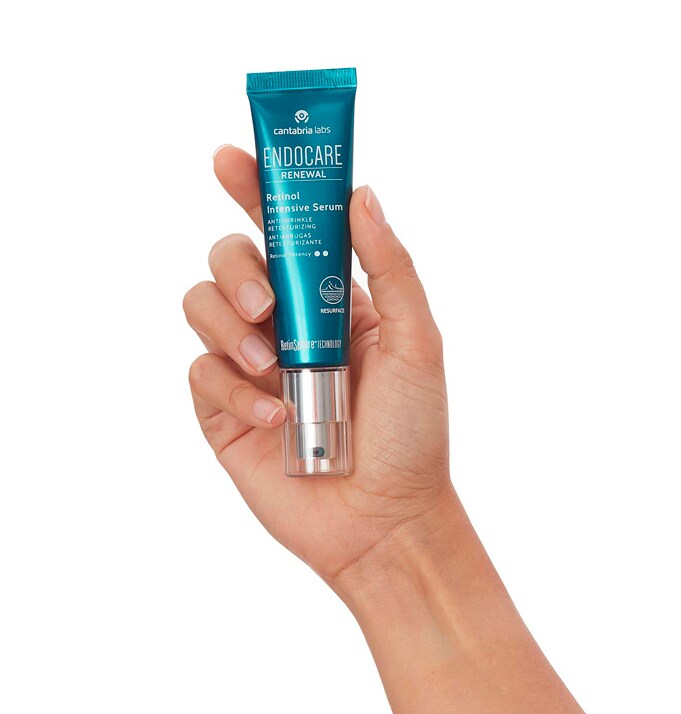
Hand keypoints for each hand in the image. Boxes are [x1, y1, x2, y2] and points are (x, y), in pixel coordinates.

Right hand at [183, 147, 453, 589]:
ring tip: (271, 368)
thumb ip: (391, 268)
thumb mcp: (418, 344)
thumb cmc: (414, 438)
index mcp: (335, 302)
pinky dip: (233, 391)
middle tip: (267, 305)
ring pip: (200, 306)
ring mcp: (252, 371)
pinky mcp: (225, 416)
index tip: (230, 160)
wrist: (386, 523)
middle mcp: (287, 328)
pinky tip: (274, 420)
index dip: (254, 189)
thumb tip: (361, 194)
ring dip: (227, 325)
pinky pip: (201, 375)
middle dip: (238, 268)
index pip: (285, 231)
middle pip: (230, 258)